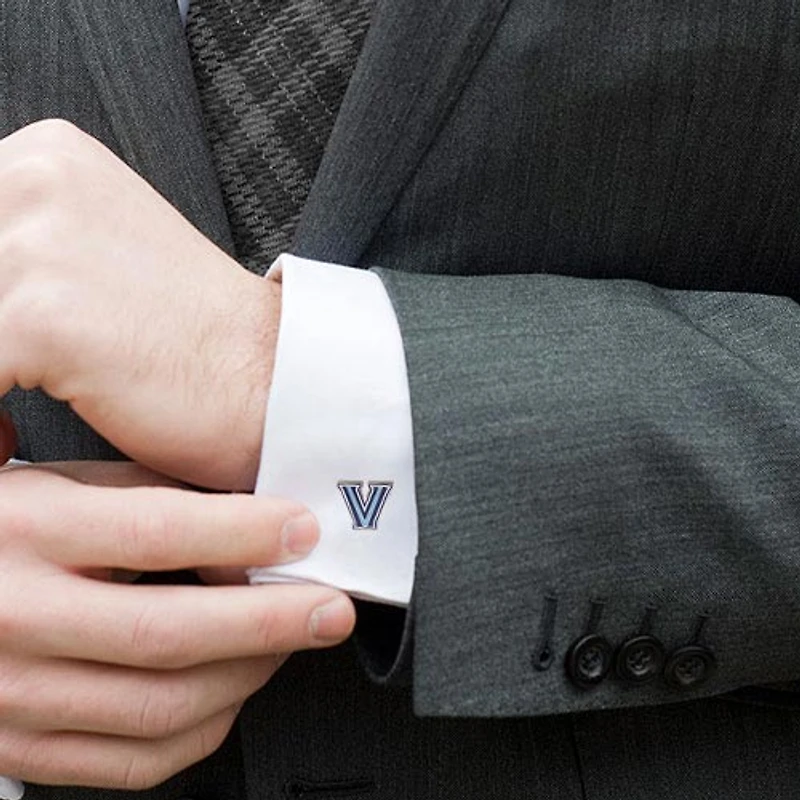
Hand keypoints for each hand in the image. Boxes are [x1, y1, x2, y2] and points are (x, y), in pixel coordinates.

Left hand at [0, 119, 277, 490]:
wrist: (278, 382)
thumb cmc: (195, 342)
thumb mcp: (99, 257)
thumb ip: (24, 245)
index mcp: (46, 155)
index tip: (4, 356)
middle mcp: (36, 175)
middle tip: (7, 389)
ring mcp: (39, 242)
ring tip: (8, 419)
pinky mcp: (43, 316)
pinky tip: (11, 440)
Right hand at [0, 462, 354, 788]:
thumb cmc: (4, 528)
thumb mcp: (61, 484)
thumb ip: (148, 494)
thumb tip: (248, 514)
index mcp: (26, 532)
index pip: (154, 534)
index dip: (243, 533)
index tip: (302, 531)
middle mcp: (12, 617)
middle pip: (166, 634)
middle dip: (268, 623)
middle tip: (329, 609)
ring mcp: (11, 695)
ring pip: (159, 708)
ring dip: (247, 676)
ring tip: (286, 643)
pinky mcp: (19, 747)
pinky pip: (134, 763)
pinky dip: (204, 729)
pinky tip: (232, 689)